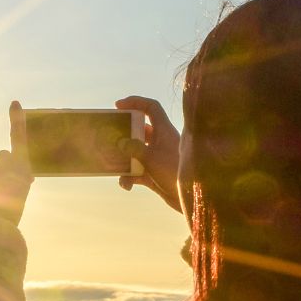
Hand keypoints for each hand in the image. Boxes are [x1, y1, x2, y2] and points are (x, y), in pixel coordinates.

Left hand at [0, 101, 32, 224]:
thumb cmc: (8, 217)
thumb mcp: (17, 194)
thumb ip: (12, 176)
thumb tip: (1, 157)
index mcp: (22, 171)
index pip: (19, 138)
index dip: (17, 120)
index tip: (14, 103)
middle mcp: (5, 164)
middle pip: (1, 159)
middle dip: (0, 166)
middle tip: (1, 188)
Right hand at [115, 95, 181, 213]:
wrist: (189, 199)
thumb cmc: (174, 173)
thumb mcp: (150, 159)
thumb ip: (134, 148)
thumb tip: (120, 142)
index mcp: (164, 131)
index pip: (151, 108)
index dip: (136, 102)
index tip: (118, 105)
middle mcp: (160, 142)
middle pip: (139, 130)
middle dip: (124, 134)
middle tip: (111, 135)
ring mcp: (156, 157)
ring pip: (135, 152)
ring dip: (124, 160)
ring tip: (114, 165)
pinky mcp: (153, 173)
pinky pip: (136, 171)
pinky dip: (129, 177)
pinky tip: (127, 185)